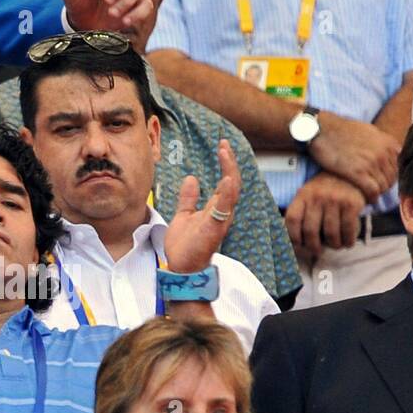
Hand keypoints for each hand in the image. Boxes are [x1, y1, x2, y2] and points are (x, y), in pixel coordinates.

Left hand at [163, 139, 240, 272]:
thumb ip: (188, 198)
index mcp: (215, 209)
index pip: (225, 181)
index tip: (222, 146)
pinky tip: (227, 179)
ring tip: (225, 153)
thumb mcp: (184, 215)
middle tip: (224, 144)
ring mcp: (220, 220)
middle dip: (229, 162)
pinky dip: (227, 193)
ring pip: (231, 191)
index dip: (226, 163)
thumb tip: (192, 178)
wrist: (181, 268)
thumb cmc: (185, 246)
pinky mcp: (215, 228)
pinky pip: (224, 208)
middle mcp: (221, 212)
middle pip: (232, 182)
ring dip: (229, 171)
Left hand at [284, 172, 365, 263]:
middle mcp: (317, 196)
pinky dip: (348, 241)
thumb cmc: (326, 191)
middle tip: (317, 251)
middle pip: (310, 231)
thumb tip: (293, 243)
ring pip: (330, 234)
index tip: (298, 245)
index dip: (293, 236)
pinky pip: (348, 230)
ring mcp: (335, 200)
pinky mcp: (351, 204)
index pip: (292, 219)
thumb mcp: (309, 195)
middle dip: (313, 247)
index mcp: (303, 195)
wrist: (352, 174)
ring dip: (333, 245)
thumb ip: (301, 214)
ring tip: (335, 245)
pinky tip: (347, 242)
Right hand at [308, 111, 399, 201]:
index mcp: (387, 143)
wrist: (322, 129)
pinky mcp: (357, 172)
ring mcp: (371, 163)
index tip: (381, 182)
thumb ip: (382, 142)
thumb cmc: (341, 129)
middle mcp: (383, 153)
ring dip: (377, 193)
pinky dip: (371, 197)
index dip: (390, 177)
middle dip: (384, 187)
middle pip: (392, 178)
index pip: (398, 167)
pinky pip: (372, 190)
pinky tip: (367, 200)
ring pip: (383, 186)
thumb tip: (392, 150)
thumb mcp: (368, 130)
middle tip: (375, 191)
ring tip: (370, 196)